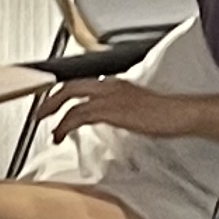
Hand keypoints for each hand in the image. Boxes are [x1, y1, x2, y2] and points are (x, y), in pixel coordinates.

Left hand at [48, 79, 210, 141]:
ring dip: (54, 112)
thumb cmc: (165, 114)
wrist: (179, 113)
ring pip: (70, 97)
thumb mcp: (137, 108)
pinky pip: (78, 114)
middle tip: (40, 114)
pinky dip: (65, 125)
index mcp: (116, 83)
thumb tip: (108, 118)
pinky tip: (61, 135)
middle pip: (70, 84)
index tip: (54, 104)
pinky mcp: (110, 109)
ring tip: (48, 129)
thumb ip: (120, 109)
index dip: (63, 93)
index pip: (82, 82)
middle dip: (51, 99)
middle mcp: (109, 85)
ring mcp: (109, 95)